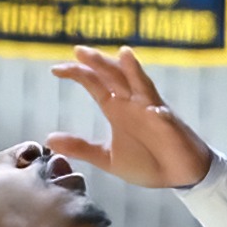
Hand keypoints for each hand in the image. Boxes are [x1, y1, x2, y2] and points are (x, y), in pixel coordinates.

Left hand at [48, 46, 213, 189]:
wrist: (177, 176)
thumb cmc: (146, 162)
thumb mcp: (107, 158)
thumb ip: (81, 147)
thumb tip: (48, 139)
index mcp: (117, 109)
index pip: (94, 84)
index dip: (77, 73)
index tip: (55, 69)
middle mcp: (133, 104)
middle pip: (114, 76)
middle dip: (99, 62)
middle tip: (79, 51)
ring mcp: (153, 111)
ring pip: (141, 85)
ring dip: (133, 71)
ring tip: (123, 54)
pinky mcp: (170, 126)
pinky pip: (164, 117)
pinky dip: (159, 113)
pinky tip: (154, 112)